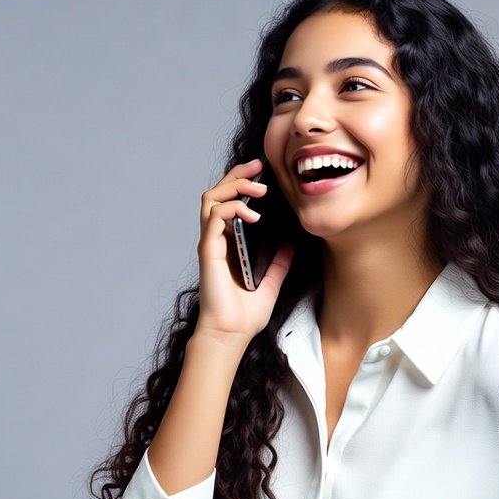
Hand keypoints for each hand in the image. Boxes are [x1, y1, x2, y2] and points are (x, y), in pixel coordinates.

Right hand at [196, 158, 292, 341]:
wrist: (232, 334)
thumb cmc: (245, 315)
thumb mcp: (272, 283)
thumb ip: (279, 263)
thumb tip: (290, 244)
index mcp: (229, 244)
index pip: (230, 202)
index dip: (242, 182)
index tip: (262, 172)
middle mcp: (216, 239)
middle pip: (218, 193)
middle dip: (237, 174)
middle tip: (259, 164)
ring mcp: (210, 243)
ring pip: (211, 199)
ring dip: (234, 186)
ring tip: (257, 189)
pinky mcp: (208, 250)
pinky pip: (214, 217)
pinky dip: (232, 208)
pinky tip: (252, 213)